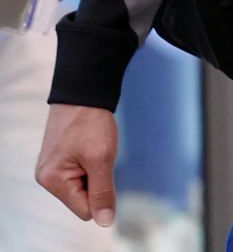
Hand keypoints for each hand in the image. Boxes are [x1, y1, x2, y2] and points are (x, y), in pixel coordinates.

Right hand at [35, 103, 118, 226]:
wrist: (84, 89)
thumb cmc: (90, 122)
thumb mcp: (101, 158)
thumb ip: (102, 192)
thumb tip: (105, 222)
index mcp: (52, 180)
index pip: (84, 210)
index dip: (101, 194)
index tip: (103, 167)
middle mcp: (47, 176)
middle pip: (82, 198)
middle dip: (97, 179)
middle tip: (98, 153)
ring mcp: (52, 166)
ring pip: (84, 183)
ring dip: (95, 169)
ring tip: (94, 146)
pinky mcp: (60, 157)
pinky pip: (81, 171)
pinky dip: (91, 161)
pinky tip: (90, 143)